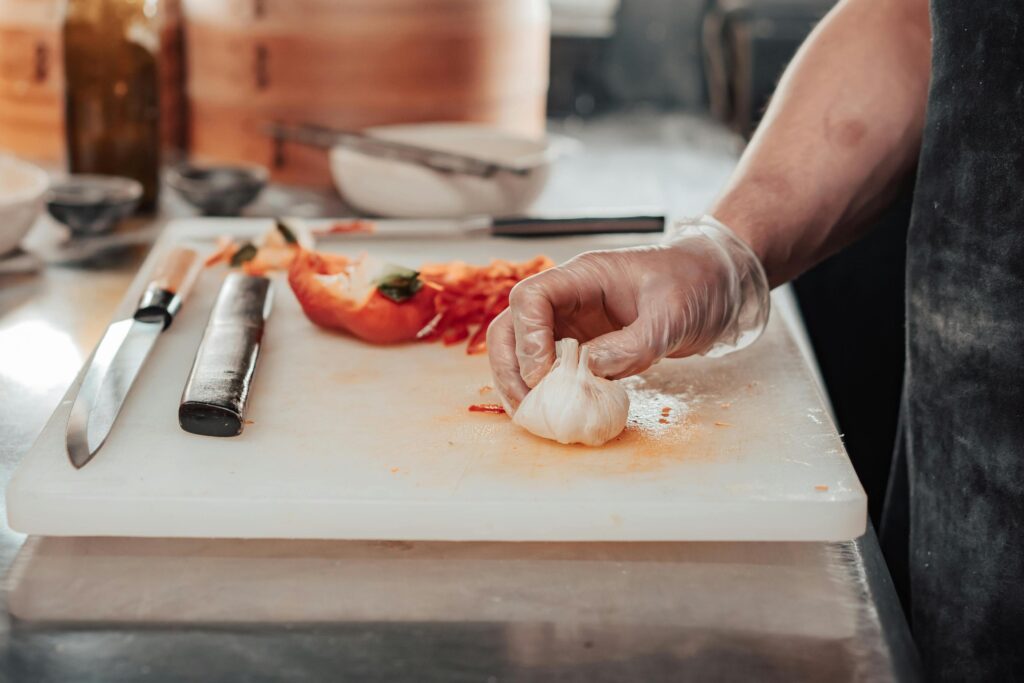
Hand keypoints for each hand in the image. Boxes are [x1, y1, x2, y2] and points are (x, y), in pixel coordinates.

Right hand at [486, 216, 769, 410]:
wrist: (715, 286)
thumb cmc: (695, 285)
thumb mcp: (672, 315)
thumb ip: (634, 344)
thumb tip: (589, 370)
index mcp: (584, 277)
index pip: (531, 298)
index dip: (529, 338)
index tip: (545, 375)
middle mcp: (569, 299)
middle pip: (511, 326)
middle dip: (510, 366)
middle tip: (527, 404)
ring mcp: (573, 323)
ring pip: (521, 349)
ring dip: (518, 382)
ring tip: (532, 415)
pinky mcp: (584, 346)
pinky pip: (550, 368)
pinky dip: (544, 391)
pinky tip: (553, 413)